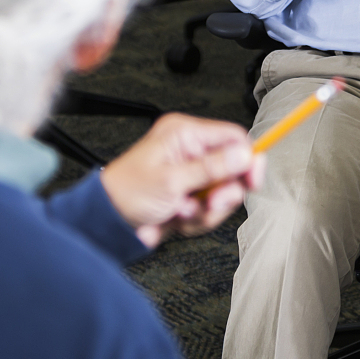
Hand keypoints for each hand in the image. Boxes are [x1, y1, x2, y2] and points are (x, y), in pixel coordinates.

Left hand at [98, 114, 261, 247]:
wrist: (106, 224)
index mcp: (184, 134)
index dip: (248, 158)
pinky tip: (177, 217)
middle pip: (233, 169)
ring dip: (207, 209)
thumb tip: (245, 154)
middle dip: (223, 192)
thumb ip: (212, 167)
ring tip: (183, 212)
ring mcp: (191, 176)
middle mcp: (190, 152)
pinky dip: (197, 219)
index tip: (252, 180)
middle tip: (210, 203)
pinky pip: (211, 209)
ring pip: (223, 193)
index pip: (233, 137)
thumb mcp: (171, 180)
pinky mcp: (190, 197)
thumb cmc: (125, 193)